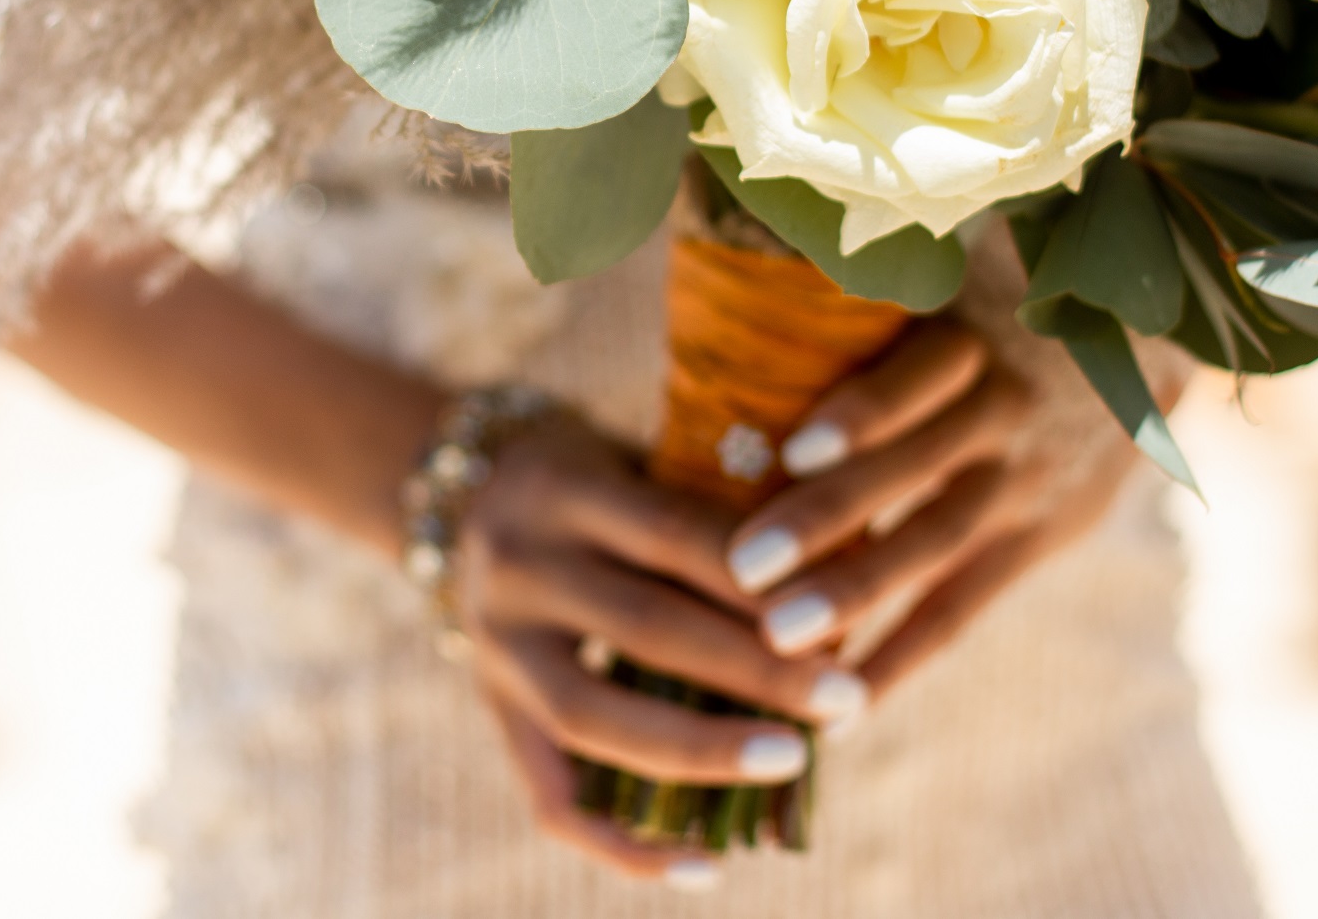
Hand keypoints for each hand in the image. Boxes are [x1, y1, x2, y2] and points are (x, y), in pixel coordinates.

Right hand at [453, 412, 872, 880]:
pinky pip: (551, 798)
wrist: (470, 491)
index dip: (758, 579)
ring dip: (703, 751)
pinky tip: (707, 864)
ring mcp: (494, 647)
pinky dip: (627, 846)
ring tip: (794, 760)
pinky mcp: (495, 713)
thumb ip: (724, 507)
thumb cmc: (607, 471)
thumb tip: (844, 584)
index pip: (673, 534)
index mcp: (560, 485)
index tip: (842, 613)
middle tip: (847, 697)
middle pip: (644, 627)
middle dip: (755, 671)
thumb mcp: (647, 454)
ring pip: (594, 717)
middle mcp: (515, 565)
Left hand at [720, 319, 1167, 697]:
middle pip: (914, 471)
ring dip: (856, 595)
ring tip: (777, 643)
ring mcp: (1024, 482)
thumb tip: (726, 337)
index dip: (860, 415)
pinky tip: (841, 704)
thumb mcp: (944, 297)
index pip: (917, 379)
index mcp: (968, 342)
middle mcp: (1001, 412)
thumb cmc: (980, 315)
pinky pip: (961, 607)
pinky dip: (900, 657)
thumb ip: (860, 320)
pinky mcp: (1039, 539)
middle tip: (744, 566)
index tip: (792, 451)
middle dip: (828, 521)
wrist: (1124, 353)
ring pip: (935, 546)